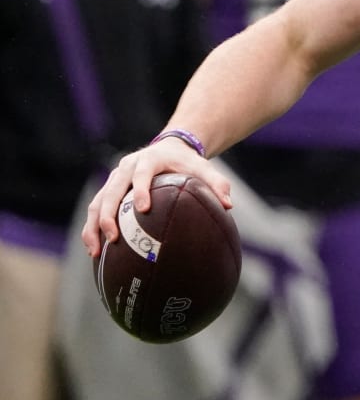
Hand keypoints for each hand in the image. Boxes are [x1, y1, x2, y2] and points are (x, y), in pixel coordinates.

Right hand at [81, 138, 231, 257]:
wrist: (170, 148)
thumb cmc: (188, 163)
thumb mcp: (203, 168)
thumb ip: (217, 184)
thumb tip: (228, 205)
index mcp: (150, 159)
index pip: (141, 174)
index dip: (140, 190)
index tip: (143, 209)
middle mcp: (127, 167)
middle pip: (112, 190)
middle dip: (109, 214)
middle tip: (114, 237)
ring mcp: (115, 178)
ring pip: (98, 201)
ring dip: (94, 226)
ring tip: (96, 251)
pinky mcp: (108, 188)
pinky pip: (95, 208)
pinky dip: (92, 228)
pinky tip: (95, 251)